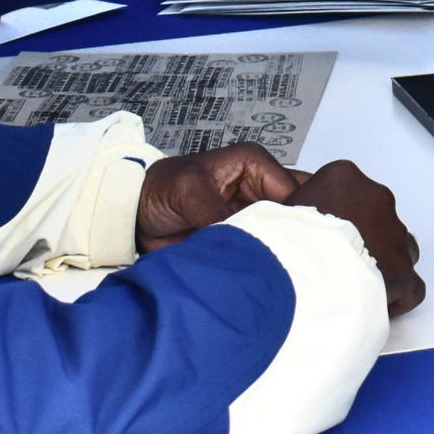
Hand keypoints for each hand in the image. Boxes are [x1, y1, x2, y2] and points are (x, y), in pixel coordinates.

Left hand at [136, 143, 299, 251]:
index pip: (295, 190)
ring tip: (284, 266)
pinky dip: (271, 258)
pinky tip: (272, 270)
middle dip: (298, 232)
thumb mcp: (188, 192)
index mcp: (254, 163)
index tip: (295, 241)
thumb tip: (244, 238)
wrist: (135, 215)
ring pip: (287, 231)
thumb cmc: (158, 189)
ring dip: (285, 248)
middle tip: (295, 256)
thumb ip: (217, 213)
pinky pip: (268, 246)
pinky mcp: (246, 234)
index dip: (299, 216)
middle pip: (299, 210)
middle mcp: (260, 186)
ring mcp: (255, 212)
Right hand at [286, 159, 424, 316]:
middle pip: (380, 220)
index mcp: (344, 177)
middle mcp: (375, 198)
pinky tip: (380, 303)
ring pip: (400, 250)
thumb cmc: (282, 242)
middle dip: (367, 241)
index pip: (354, 192)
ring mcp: (393, 234)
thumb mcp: (279, 209)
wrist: (295, 271)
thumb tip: (289, 223)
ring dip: (384, 264)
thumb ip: (299, 210)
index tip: (335, 236)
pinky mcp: (402, 271)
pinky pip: (411, 286)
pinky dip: (398, 296)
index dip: (345, 219)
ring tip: (358, 283)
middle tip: (342, 262)